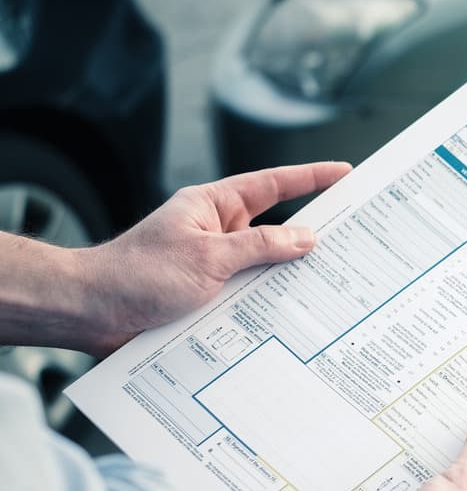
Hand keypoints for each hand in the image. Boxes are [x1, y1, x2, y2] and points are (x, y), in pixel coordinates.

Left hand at [78, 162, 350, 354]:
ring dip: (287, 277)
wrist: (90, 313)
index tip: (344, 172)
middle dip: (311, 232)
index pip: (273, 184)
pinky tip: (287, 318)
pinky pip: (248, 294)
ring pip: (265, 266)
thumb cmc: (136, 275)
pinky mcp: (208, 295)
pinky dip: (267, 304)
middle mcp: (217, 232)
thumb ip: (260, 246)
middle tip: (352, 234)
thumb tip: (305, 237)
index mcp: (214, 206)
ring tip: (326, 283)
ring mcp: (213, 264)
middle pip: (275, 227)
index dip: (311, 177)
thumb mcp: (207, 258)